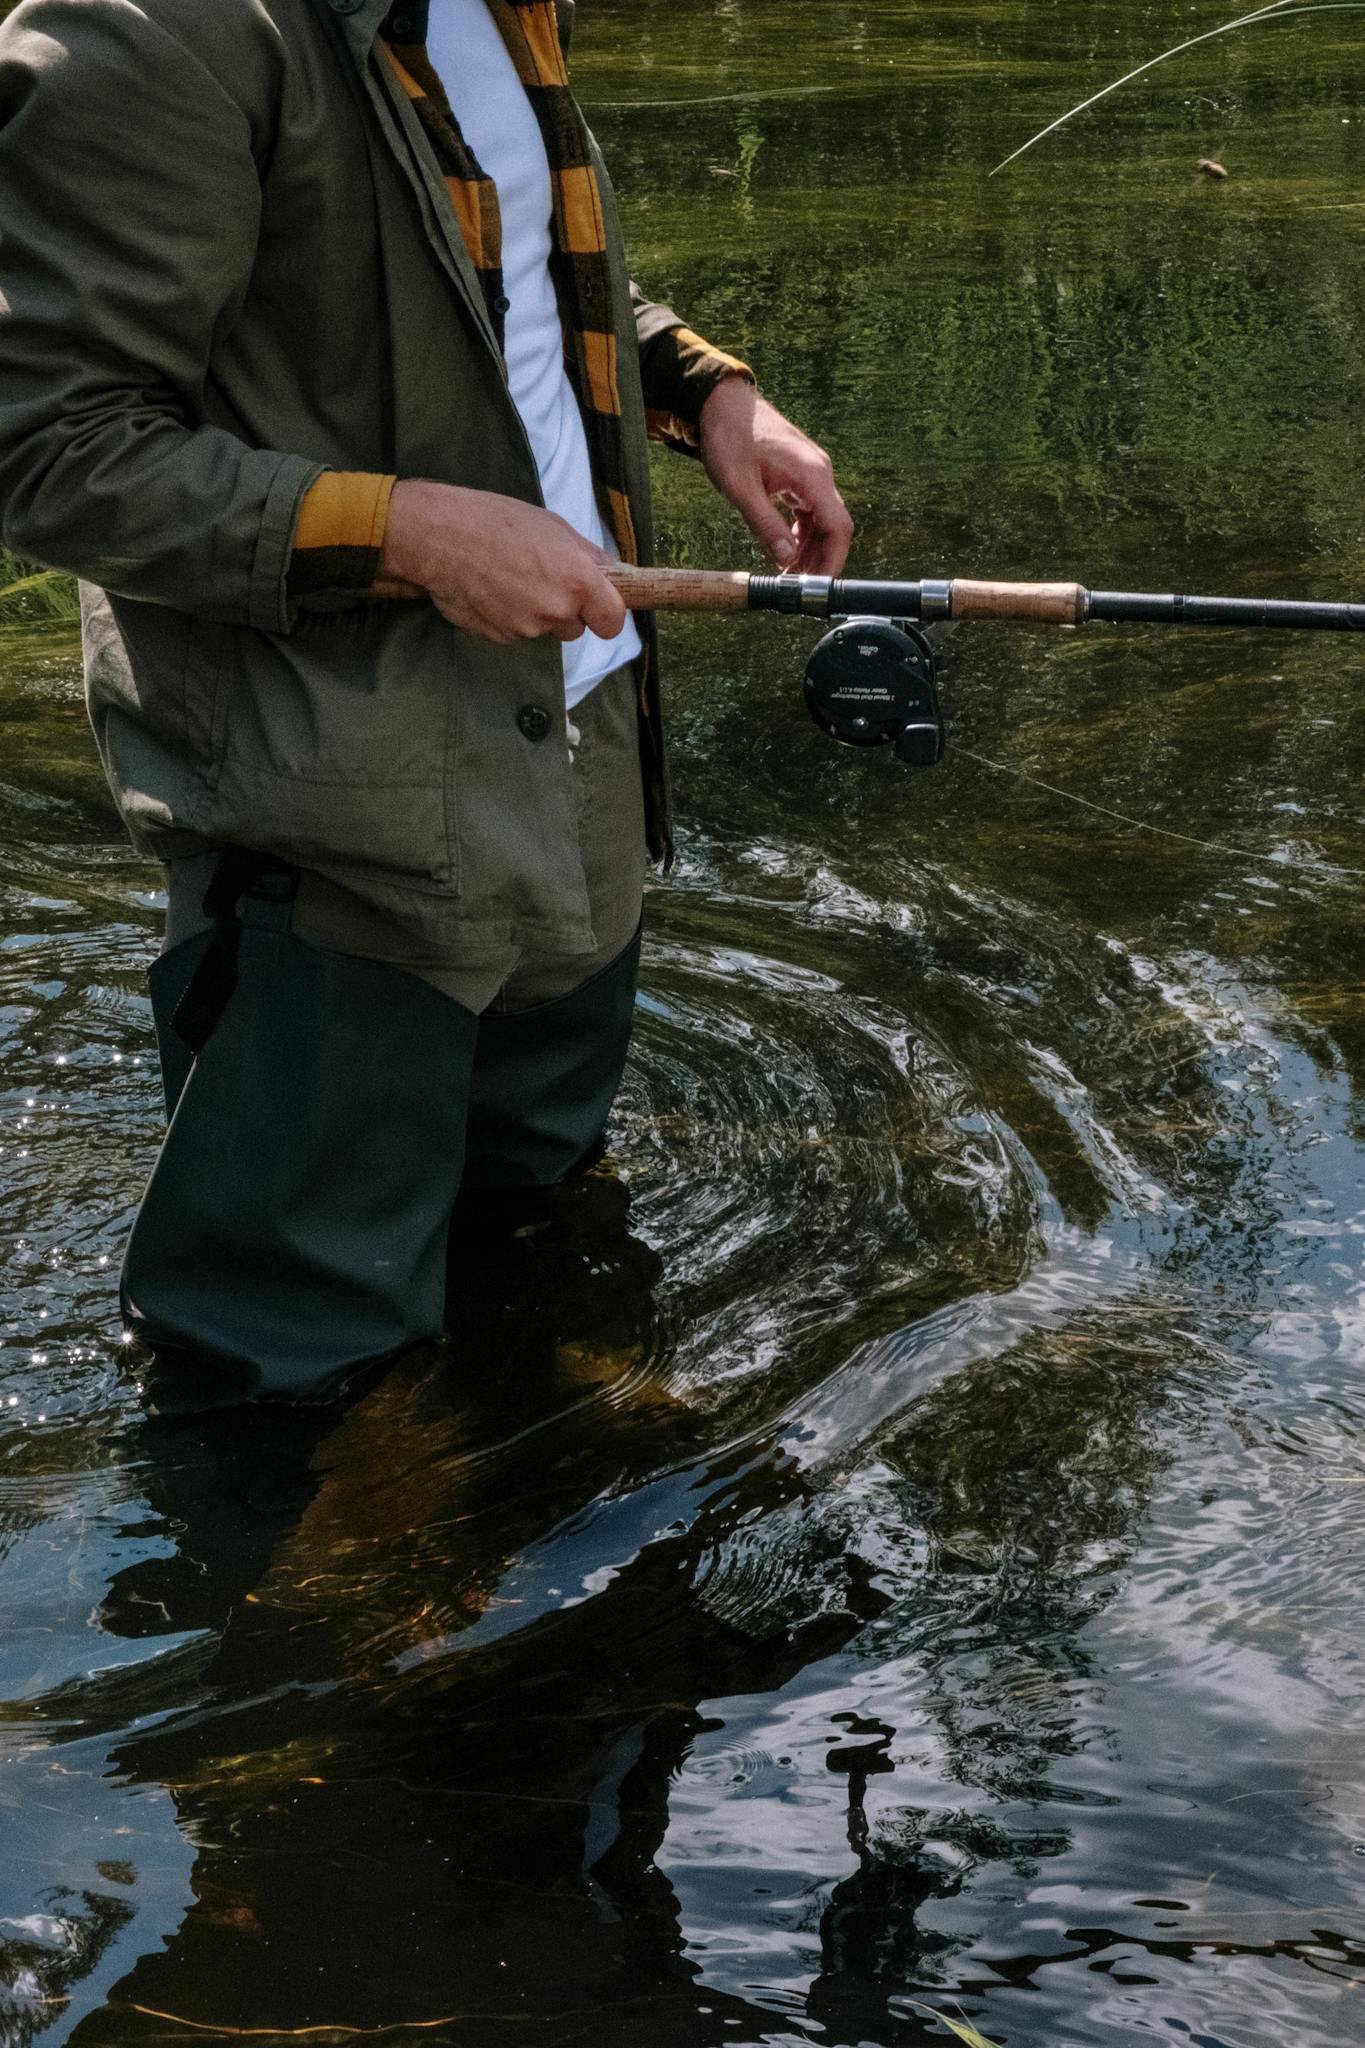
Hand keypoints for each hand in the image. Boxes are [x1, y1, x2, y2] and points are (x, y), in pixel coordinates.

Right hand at [376, 480, 627, 644]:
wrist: (440, 536)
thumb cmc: (497, 521)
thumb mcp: (553, 527)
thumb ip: (587, 556)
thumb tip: (611, 574)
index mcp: (578, 580)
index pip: (612, 622)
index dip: (606, 615)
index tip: (598, 609)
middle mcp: (555, 610)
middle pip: (575, 628)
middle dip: (564, 610)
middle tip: (540, 579)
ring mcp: (526, 628)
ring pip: (544, 630)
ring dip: (535, 613)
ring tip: (509, 580)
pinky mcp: (500, 638)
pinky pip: (515, 633)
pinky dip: (508, 617)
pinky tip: (492, 590)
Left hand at [697, 380, 853, 574]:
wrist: (721, 403)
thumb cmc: (728, 437)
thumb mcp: (739, 487)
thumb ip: (765, 524)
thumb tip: (786, 559)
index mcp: (811, 475)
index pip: (839, 526)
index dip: (834, 560)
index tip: (818, 586)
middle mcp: (819, 473)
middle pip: (834, 526)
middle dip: (821, 559)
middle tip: (798, 587)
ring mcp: (812, 472)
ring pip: (823, 520)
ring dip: (810, 548)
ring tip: (789, 573)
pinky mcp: (801, 474)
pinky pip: (810, 510)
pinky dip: (802, 532)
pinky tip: (786, 548)